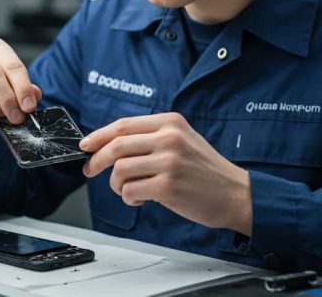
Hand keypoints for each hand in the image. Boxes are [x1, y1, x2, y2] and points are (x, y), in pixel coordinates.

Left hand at [80, 113, 252, 235]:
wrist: (235, 193)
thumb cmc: (205, 170)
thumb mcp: (183, 140)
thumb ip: (151, 137)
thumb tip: (109, 145)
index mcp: (171, 122)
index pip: (123, 125)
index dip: (98, 136)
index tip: (86, 145)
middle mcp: (169, 138)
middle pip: (116, 146)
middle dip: (96, 160)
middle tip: (90, 170)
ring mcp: (169, 162)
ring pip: (119, 170)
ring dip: (115, 184)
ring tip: (128, 190)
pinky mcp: (168, 186)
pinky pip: (130, 191)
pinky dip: (129, 198)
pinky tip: (141, 199)